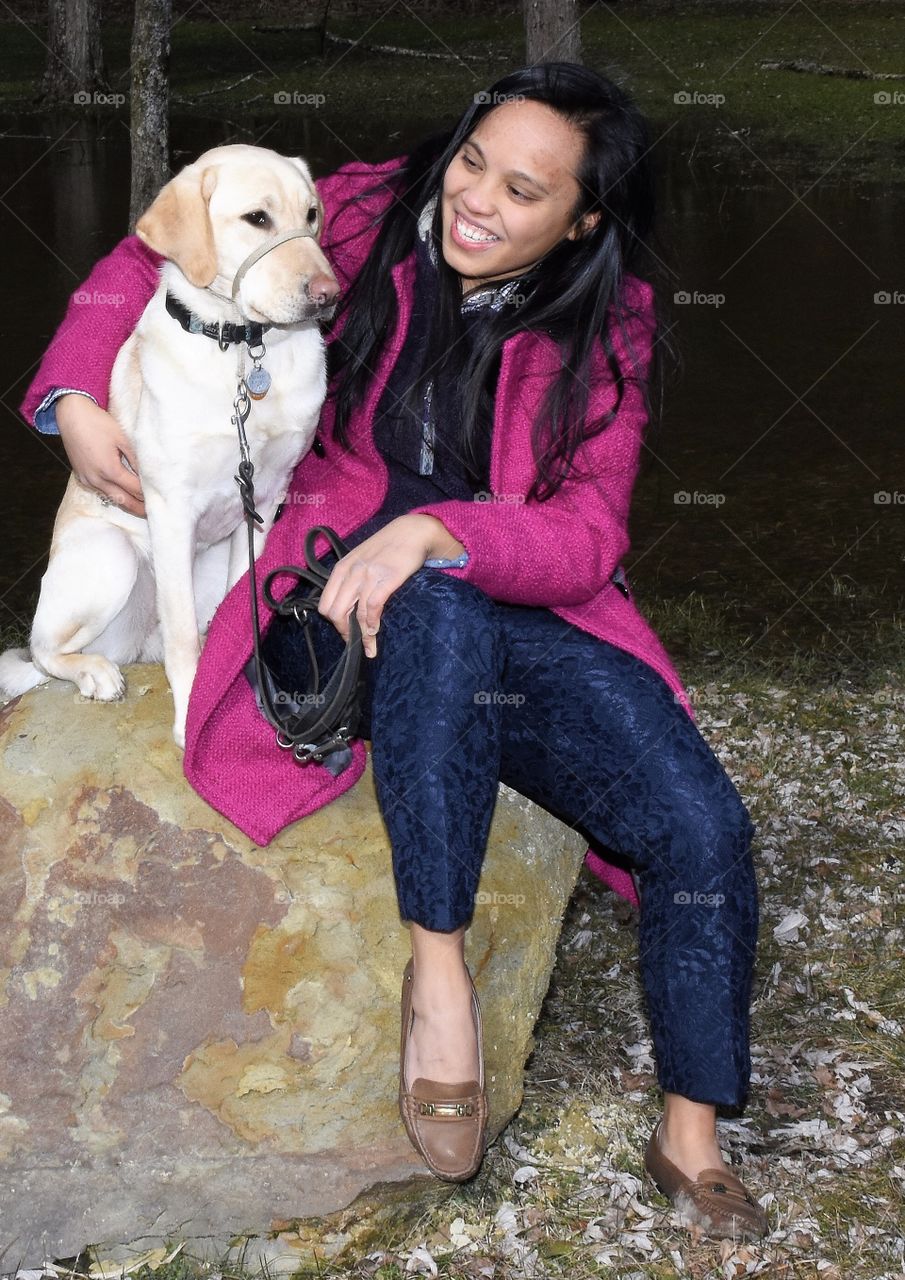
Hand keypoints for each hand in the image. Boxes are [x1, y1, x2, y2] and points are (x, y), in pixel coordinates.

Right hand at [56, 394, 145, 516]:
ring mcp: (87, 480)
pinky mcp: (81, 477)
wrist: (71, 416)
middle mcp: (97, 479)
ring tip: (141, 507)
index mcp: (110, 470)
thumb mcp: (122, 439)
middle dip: (139, 508)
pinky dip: (113, 494)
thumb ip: (136, 460)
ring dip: (126, 503)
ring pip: (111, 498)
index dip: (148, 495)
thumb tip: (149, 475)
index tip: (160, 499)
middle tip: (153, 514)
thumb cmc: (98, 424)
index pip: (135, 489)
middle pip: (123, 500)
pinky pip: (100, 491)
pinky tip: (123, 494)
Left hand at [317, 514, 464, 657]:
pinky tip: (376, 631)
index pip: (326, 604)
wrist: (412, 531)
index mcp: (341, 569)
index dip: (333, 623)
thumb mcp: (360, 560)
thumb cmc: (387, 547)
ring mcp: (368, 575)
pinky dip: (373, 624)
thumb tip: (345, 607)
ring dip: (363, 635)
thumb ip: (350, 580)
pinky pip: (373, 607)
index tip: (345, 632)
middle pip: (336, 612)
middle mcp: (351, 572)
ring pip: (357, 614)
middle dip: (344, 632)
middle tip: (355, 642)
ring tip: (369, 647)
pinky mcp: (386, 578)